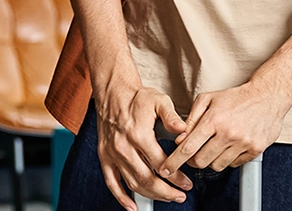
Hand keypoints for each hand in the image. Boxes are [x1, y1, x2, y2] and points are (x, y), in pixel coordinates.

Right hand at [94, 83, 192, 208]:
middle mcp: (124, 147)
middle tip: (180, 196)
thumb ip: (172, 117)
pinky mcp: (105, 156)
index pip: (160, 163)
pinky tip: (132, 207)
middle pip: (147, 179)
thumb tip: (184, 130)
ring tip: (166, 198)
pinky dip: (121, 198)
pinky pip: (111, 182)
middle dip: (166, 192)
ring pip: (132, 183)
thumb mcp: (159, 100)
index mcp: (138, 134)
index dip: (176, 177)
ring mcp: (112, 154)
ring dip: (150, 195)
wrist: (113, 92)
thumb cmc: (137, 97)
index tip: (187, 183)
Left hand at [158, 82, 290, 175]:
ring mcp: (243, 143)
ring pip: (216, 166)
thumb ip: (190, 119)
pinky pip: (233, 165)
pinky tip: (230, 145)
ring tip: (215, 145)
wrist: (267, 96)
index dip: (174, 161)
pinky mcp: (255, 150)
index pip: (188, 147)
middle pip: (201, 161)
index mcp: (213, 120)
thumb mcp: (207, 99)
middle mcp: (228, 133)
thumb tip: (179, 139)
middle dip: (193, 160)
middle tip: (194, 152)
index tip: (165, 169)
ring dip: (211, 160)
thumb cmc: (235, 97)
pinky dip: (228, 159)